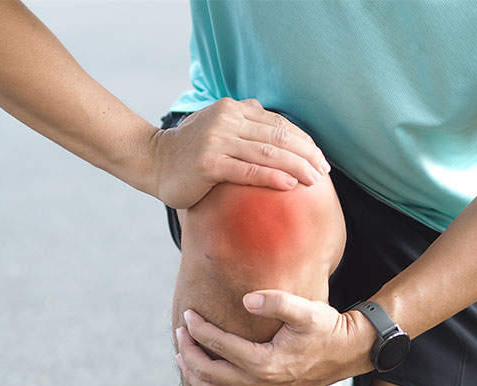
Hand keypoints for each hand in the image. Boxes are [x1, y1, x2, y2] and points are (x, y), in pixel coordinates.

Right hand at [149, 98, 330, 208]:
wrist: (152, 162)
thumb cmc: (189, 151)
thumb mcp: (217, 127)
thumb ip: (243, 121)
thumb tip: (273, 122)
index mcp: (233, 109)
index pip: (279, 124)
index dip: (304, 141)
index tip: (321, 159)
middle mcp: (227, 119)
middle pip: (278, 137)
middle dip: (307, 154)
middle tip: (324, 172)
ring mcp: (217, 140)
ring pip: (268, 153)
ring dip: (297, 166)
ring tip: (315, 180)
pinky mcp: (208, 163)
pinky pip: (248, 170)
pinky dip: (272, 177)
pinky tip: (290, 185)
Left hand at [175, 290, 374, 385]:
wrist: (347, 353)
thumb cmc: (326, 328)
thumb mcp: (306, 310)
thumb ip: (276, 301)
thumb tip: (246, 299)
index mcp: (265, 363)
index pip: (219, 345)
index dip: (199, 329)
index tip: (188, 315)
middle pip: (209, 372)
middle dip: (189, 351)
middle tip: (180, 332)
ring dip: (192, 375)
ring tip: (182, 355)